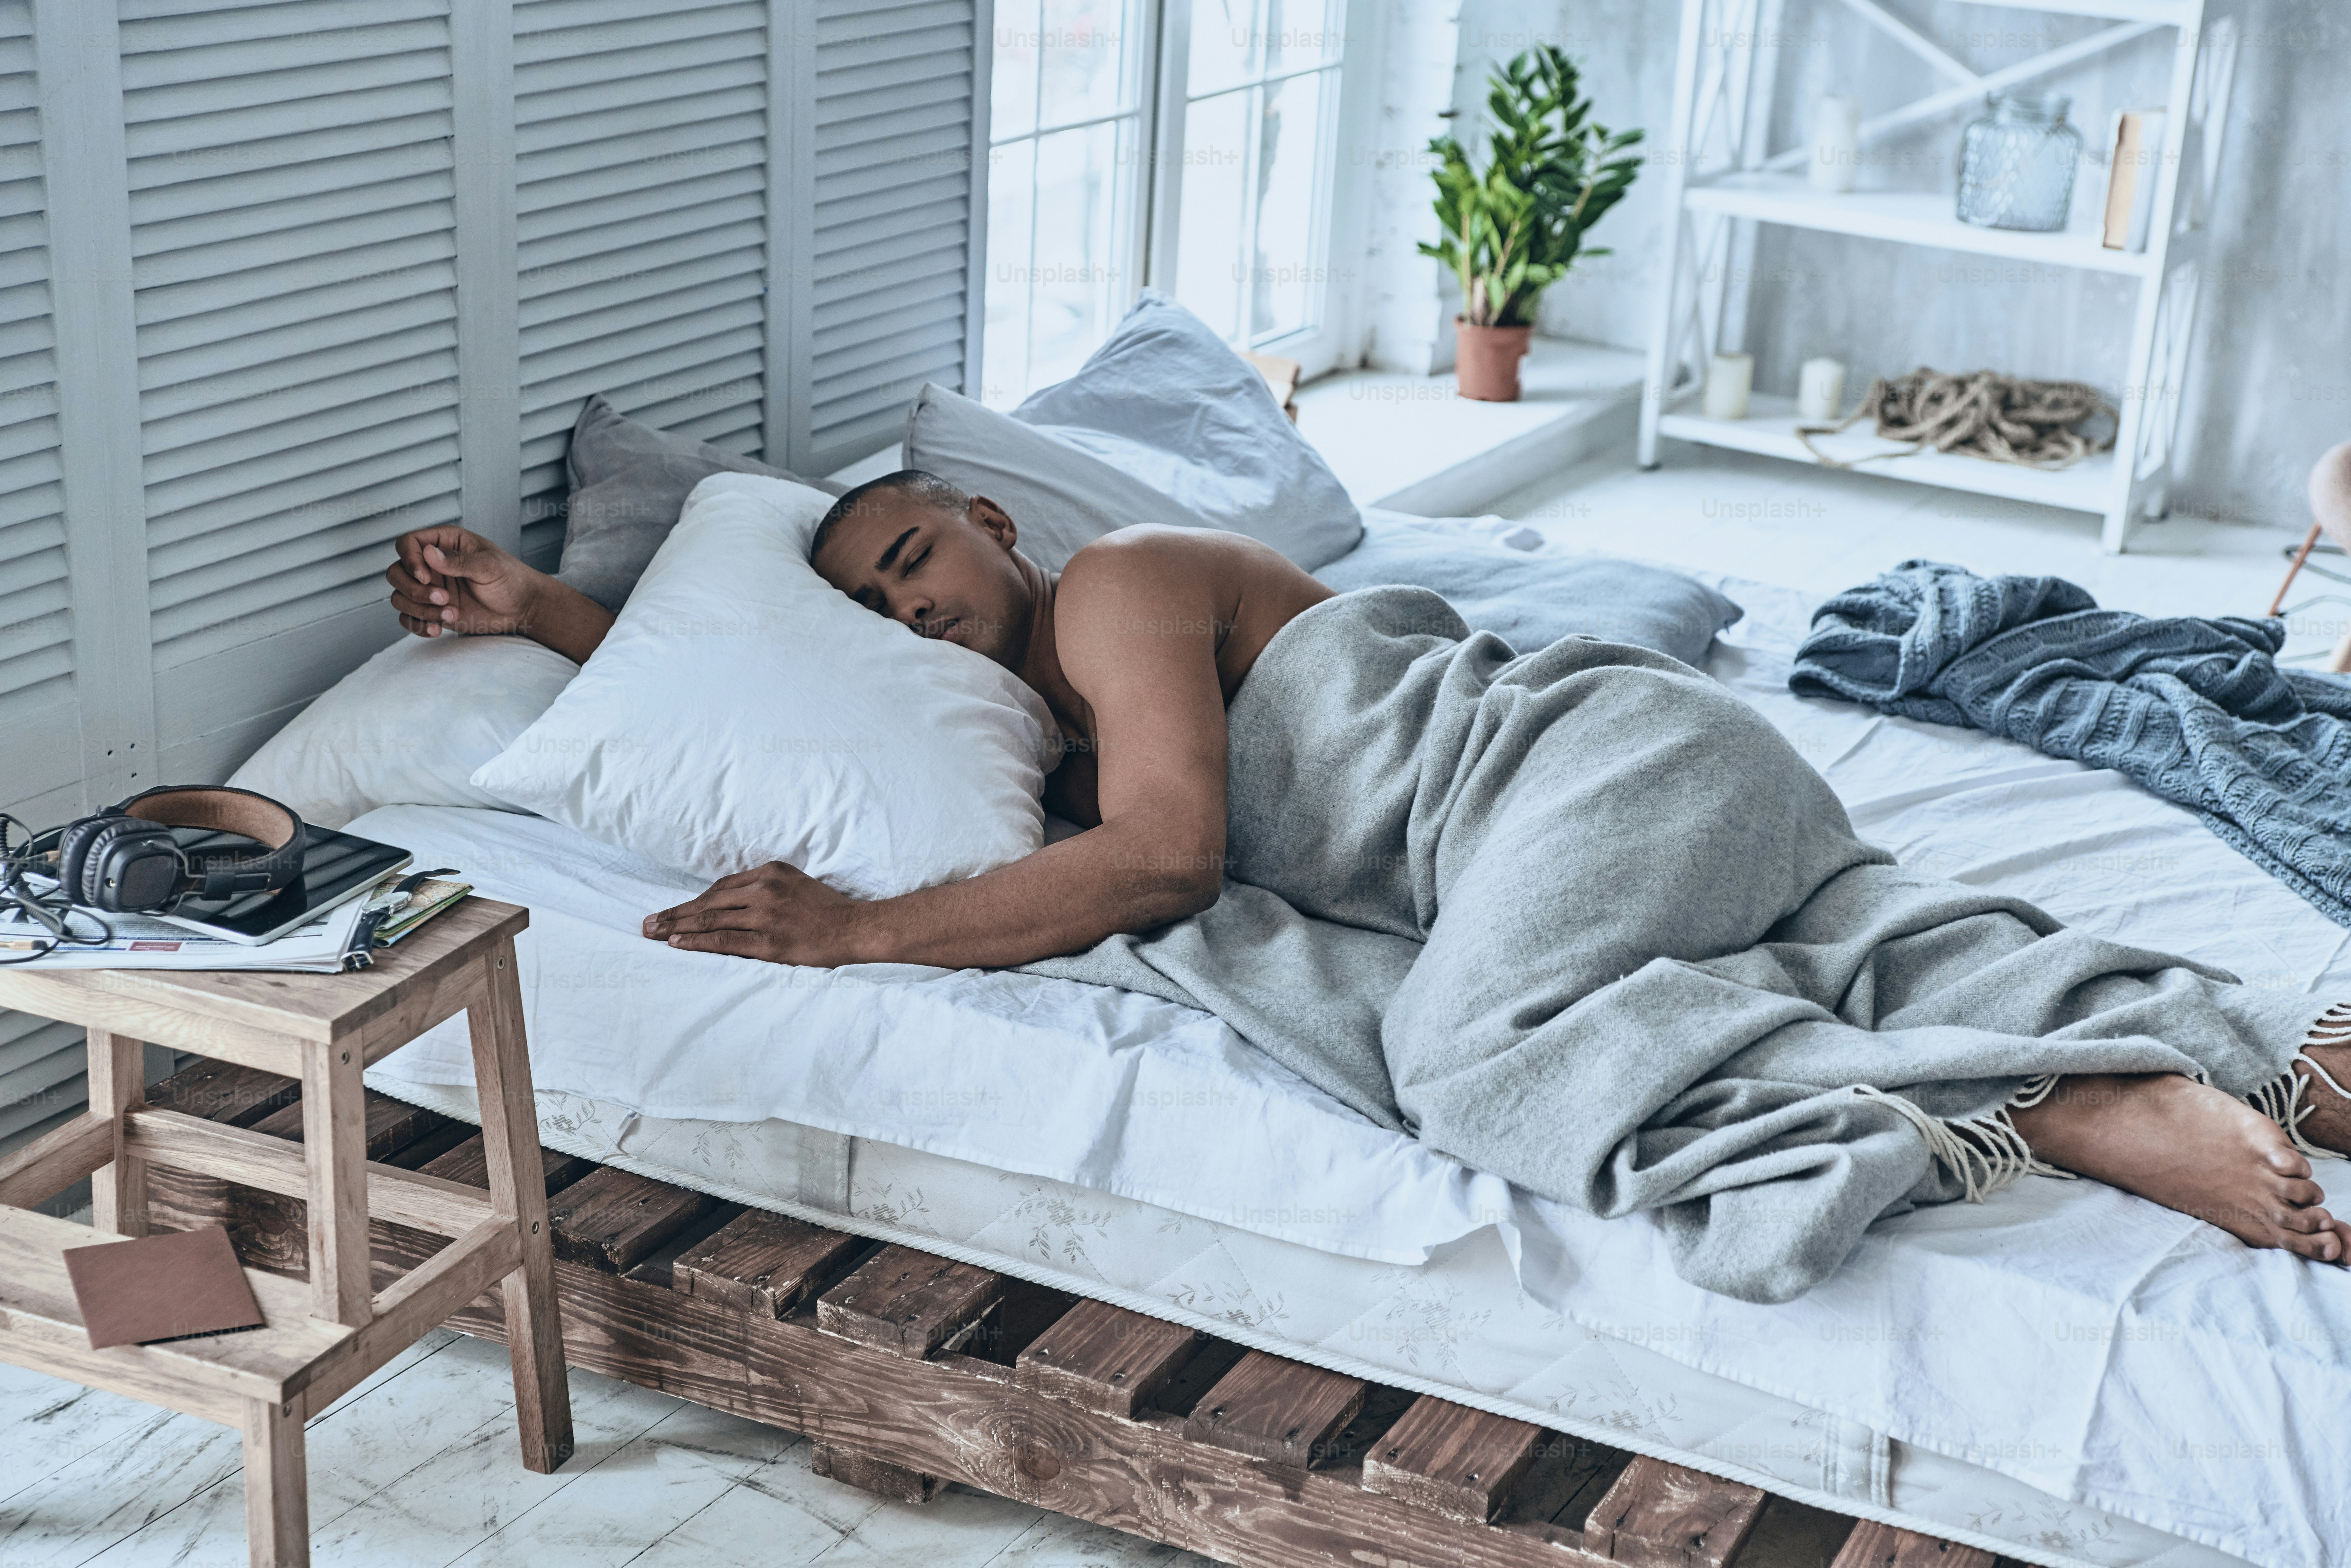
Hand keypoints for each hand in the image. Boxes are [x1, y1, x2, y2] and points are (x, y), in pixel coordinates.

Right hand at [386, 525, 540, 637]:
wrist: (522, 608)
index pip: (407, 544)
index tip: (427, 577)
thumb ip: (459, 561)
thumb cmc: (510, 579)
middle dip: (414, 589)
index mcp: (444, 543)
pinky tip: (438, 630)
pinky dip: (417, 625)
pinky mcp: (432, 610)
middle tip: (444, 598)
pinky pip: (408, 618)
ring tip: (451, 614)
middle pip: (396, 572)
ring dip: (419, 609)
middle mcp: (431, 565)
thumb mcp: (489, 565)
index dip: (409, 559)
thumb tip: (429, 554)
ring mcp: (430, 588)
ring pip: (400, 597)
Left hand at [642, 863, 865, 965]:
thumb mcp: (794, 884)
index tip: (670, 910)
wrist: (856, 929)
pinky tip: (679, 944)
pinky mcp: (771, 943)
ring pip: (712, 920)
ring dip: (678, 928)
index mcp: (770, 872)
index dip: (691, 901)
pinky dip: (699, 943)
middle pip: (709, 902)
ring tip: (654, 934)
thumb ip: (762, 887)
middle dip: (674, 914)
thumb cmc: (826, 909)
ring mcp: (767, 916)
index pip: (720, 887)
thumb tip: (726, 899)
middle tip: (647, 924)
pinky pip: (726, 942)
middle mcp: (765, 890)